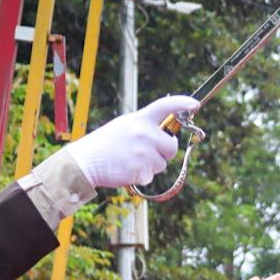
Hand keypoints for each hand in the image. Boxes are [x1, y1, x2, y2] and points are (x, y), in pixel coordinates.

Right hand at [67, 94, 198, 187]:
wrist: (86, 161)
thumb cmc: (105, 144)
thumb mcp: (124, 127)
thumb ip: (144, 128)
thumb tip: (166, 136)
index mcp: (139, 119)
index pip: (164, 106)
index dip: (181, 103)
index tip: (194, 104)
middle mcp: (144, 133)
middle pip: (171, 146)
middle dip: (164, 152)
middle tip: (147, 152)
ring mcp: (144, 152)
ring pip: (162, 164)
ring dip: (150, 166)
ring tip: (130, 160)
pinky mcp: (141, 170)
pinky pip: (151, 176)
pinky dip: (141, 176)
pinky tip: (126, 169)